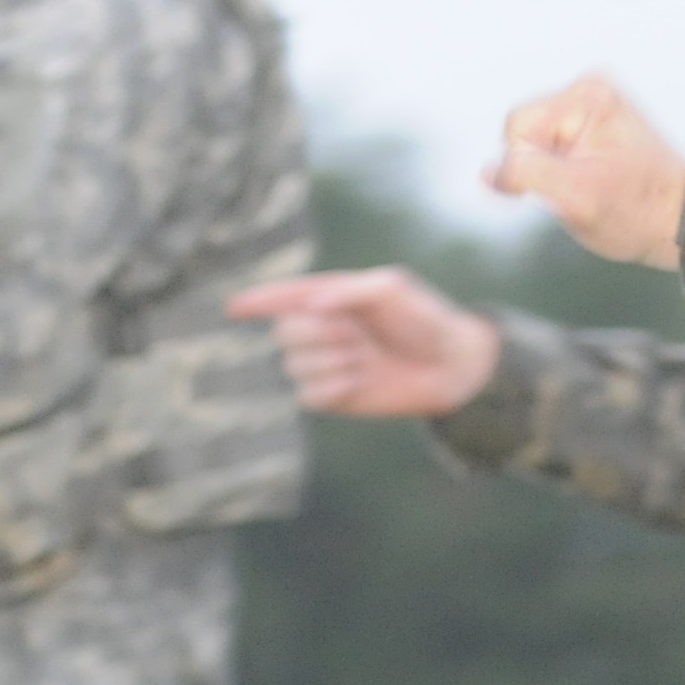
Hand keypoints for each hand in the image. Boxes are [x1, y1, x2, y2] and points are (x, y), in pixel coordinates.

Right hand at [226, 269, 503, 419]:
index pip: (284, 297)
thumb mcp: (393, 289)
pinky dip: (330, 388)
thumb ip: (351, 290)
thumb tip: (313, 305)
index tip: (233, 308)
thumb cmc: (426, 319)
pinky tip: (357, 383)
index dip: (257, 301)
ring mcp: (327, 363)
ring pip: (294, 366)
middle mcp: (324, 329)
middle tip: (354, 337)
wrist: (452, 366)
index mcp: (333, 297)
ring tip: (364, 360)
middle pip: (284, 333)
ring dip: (330, 362)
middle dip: (316, 335)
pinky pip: (307, 396)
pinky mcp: (334, 395)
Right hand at [488, 75, 684, 267]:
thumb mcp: (576, 197)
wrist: (680, 220)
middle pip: (522, 130)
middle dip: (541, 167)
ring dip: (552, 171)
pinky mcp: (593, 122)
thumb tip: (487, 173)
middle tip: (582, 187)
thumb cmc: (637, 211)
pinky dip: (562, 169)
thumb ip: (526, 175)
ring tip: (590, 185)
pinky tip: (591, 179)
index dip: (527, 167)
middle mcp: (590, 88)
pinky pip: (551, 145)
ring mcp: (593, 103)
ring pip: (533, 141)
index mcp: (588, 95)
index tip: (568, 188)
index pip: (516, 127)